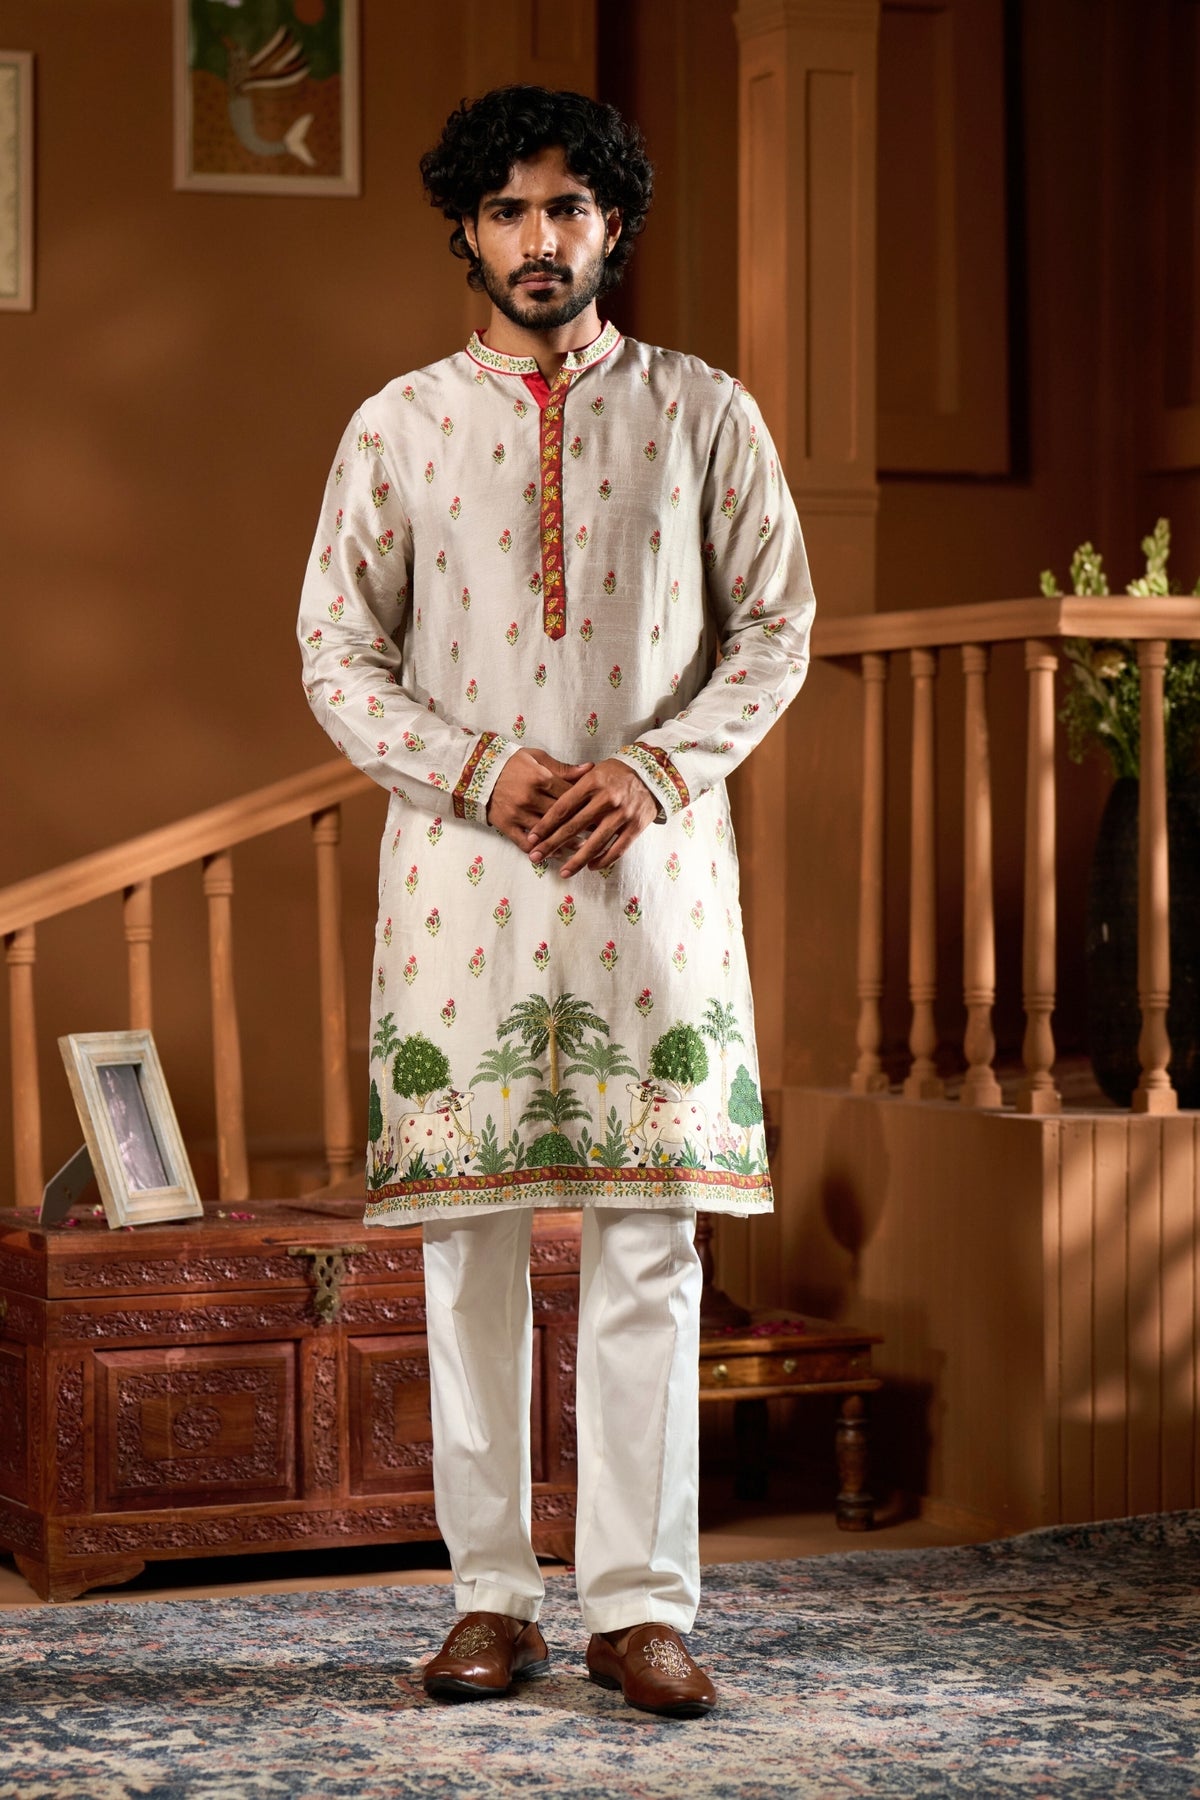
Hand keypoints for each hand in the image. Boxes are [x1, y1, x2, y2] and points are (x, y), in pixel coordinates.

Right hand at [487, 748, 593, 851]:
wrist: (477, 770)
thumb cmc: (511, 762)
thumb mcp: (537, 757)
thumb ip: (564, 767)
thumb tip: (590, 769)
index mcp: (540, 778)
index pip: (569, 796)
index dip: (587, 806)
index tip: (601, 814)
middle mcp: (529, 797)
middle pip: (561, 816)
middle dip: (581, 826)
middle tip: (598, 835)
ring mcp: (517, 813)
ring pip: (546, 833)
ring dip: (564, 843)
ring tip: (582, 850)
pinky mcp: (505, 825)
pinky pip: (525, 843)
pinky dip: (540, 851)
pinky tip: (554, 855)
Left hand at [526, 759, 657, 877]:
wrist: (654, 772)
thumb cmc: (617, 772)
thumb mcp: (594, 772)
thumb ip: (574, 787)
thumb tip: (547, 807)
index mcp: (592, 783)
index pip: (563, 807)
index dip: (545, 824)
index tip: (532, 838)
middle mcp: (607, 799)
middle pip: (574, 827)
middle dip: (552, 844)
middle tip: (537, 857)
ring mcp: (623, 814)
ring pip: (595, 843)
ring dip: (577, 860)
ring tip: (564, 872)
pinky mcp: (636, 826)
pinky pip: (618, 849)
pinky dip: (604, 860)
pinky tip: (591, 867)